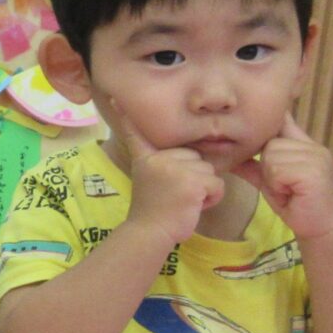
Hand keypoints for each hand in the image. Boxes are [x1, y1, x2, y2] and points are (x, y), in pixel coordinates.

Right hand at [113, 109, 222, 246]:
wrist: (150, 233)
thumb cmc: (154, 211)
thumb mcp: (153, 181)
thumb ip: (166, 165)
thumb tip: (183, 156)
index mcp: (147, 158)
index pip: (137, 134)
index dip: (126, 116)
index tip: (116, 98)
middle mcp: (159, 159)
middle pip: (195, 157)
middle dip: (194, 177)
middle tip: (176, 194)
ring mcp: (176, 169)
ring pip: (209, 171)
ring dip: (204, 189)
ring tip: (184, 201)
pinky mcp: (193, 182)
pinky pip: (217, 185)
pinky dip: (212, 198)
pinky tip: (193, 205)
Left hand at [231, 113, 332, 240]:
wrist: (318, 227)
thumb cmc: (294, 204)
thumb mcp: (270, 181)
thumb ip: (254, 166)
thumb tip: (230, 156)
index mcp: (306, 146)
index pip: (285, 121)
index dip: (271, 122)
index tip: (260, 110)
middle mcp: (314, 147)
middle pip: (270, 143)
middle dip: (269, 168)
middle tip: (283, 186)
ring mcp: (316, 157)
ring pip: (272, 156)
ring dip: (273, 178)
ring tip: (288, 190)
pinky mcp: (313, 170)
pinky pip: (278, 169)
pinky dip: (278, 185)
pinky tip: (292, 194)